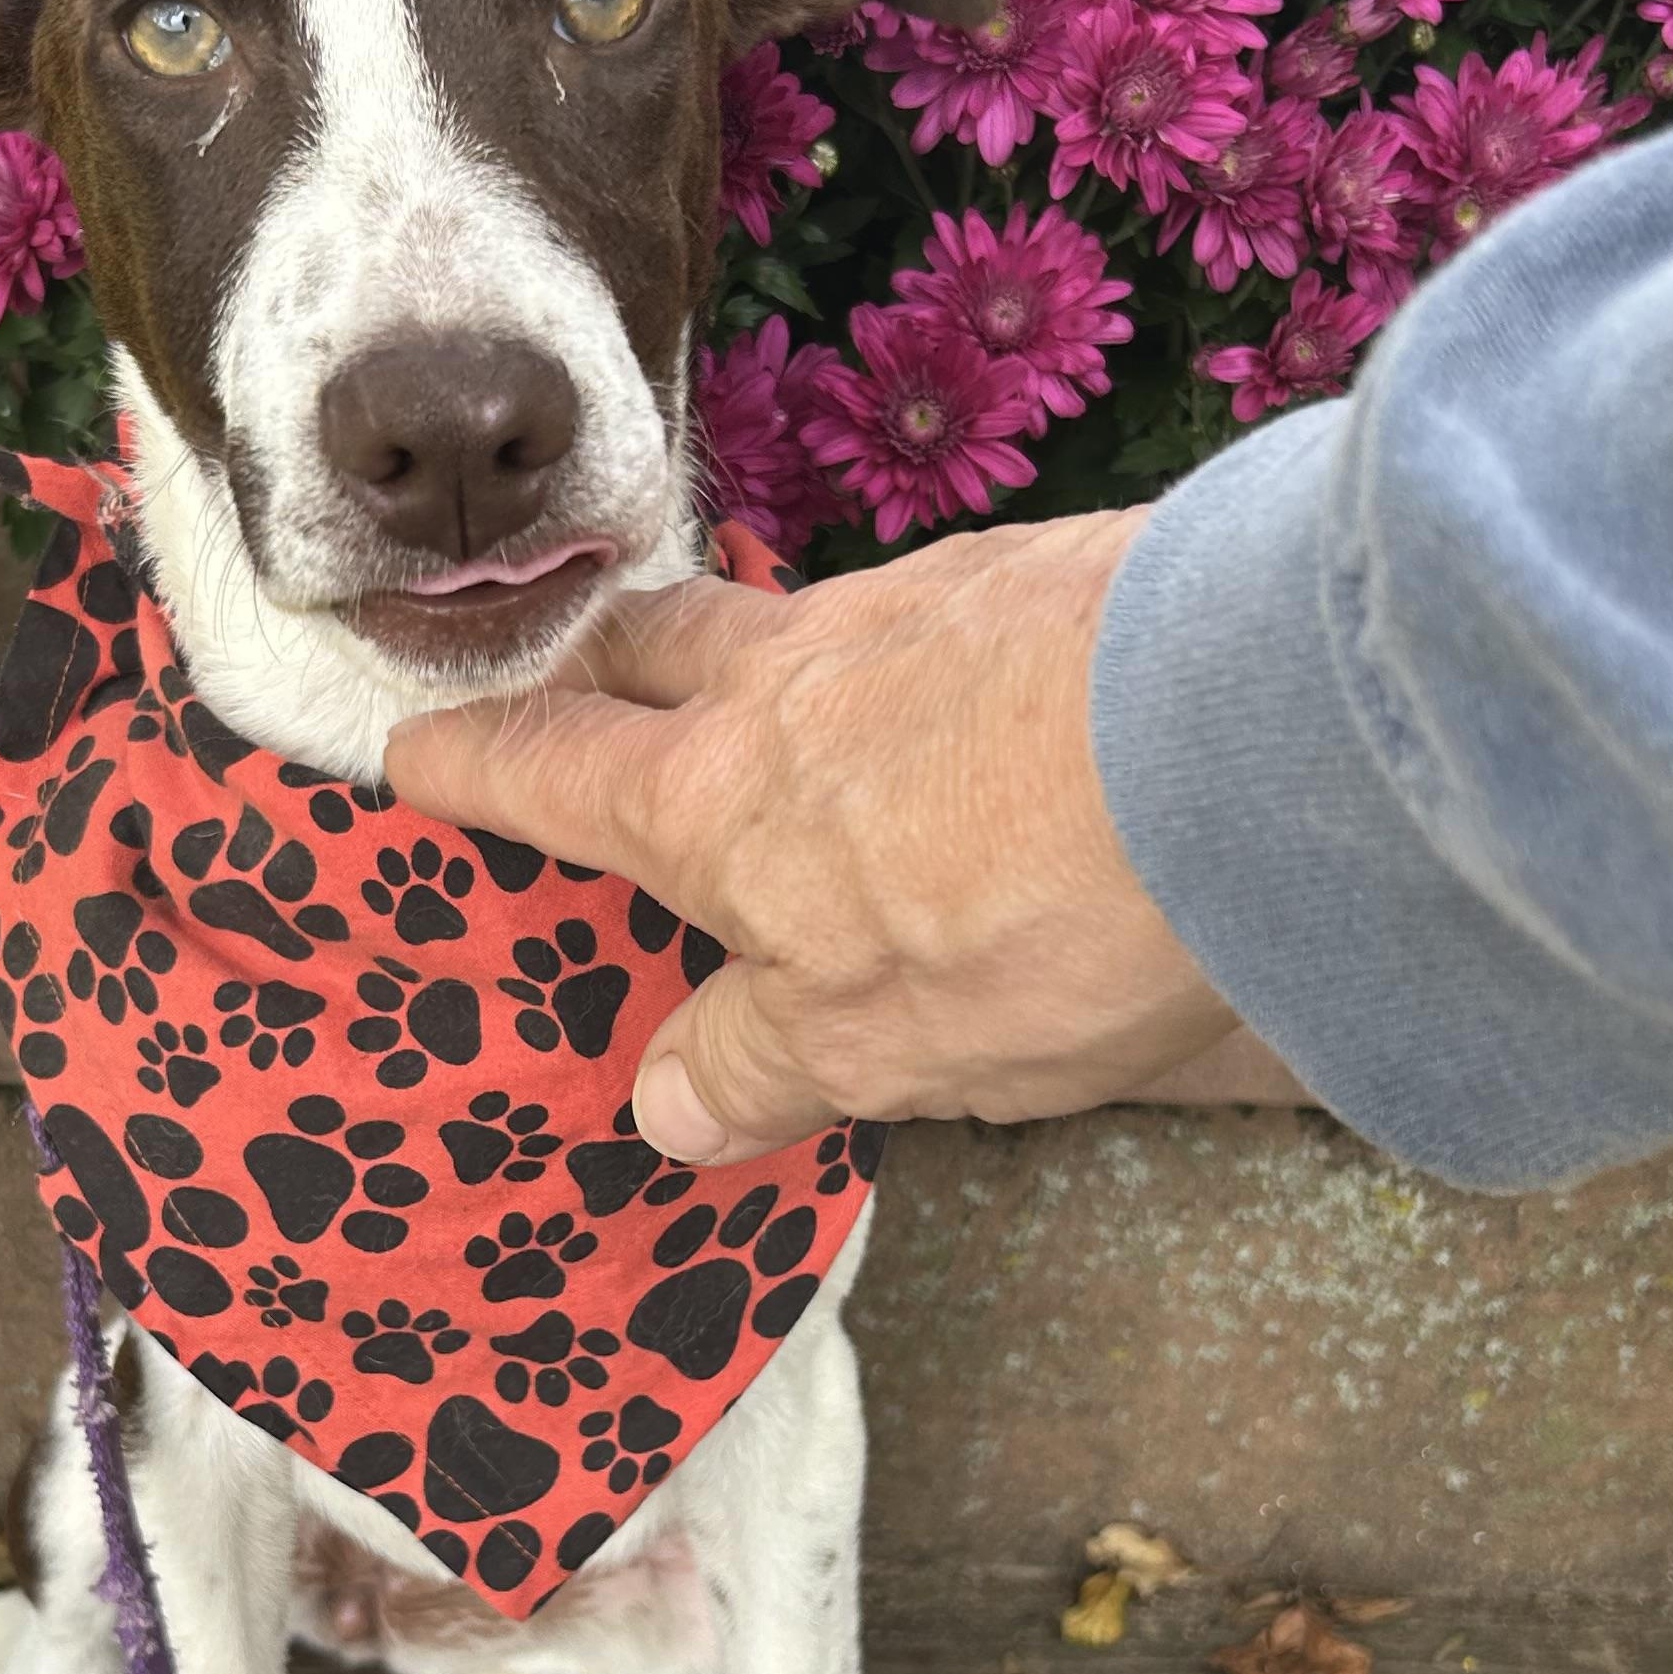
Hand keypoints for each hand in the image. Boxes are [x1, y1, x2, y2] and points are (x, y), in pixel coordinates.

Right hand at [383, 507, 1248, 1166]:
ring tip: (792, 716)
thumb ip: (763, 1063)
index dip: (469, 767)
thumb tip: (665, 1101)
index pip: (548, 770)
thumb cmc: (1040, 911)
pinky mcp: (1036, 571)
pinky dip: (905, 653)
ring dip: (758, 658)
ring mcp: (913, 607)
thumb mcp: (885, 1043)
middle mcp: (789, 679)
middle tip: (581, 699)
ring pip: (787, 619)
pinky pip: (924, 607)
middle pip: (645, 643)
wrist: (1259, 729)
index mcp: (712, 802)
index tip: (413, 757)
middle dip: (593, 669)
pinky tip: (973, 700)